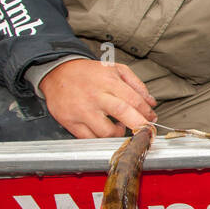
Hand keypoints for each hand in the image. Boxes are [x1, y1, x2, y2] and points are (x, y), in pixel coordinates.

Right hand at [39, 58, 157, 138]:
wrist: (57, 72)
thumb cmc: (89, 73)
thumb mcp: (115, 69)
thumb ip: (136, 85)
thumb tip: (151, 103)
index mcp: (108, 81)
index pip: (134, 100)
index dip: (147, 113)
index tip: (152, 120)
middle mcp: (95, 96)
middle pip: (123, 114)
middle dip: (139, 126)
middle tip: (146, 132)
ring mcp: (81, 110)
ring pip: (106, 132)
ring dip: (118, 134)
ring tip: (118, 127)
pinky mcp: (69, 121)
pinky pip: (89, 138)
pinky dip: (100, 139)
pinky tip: (103, 130)